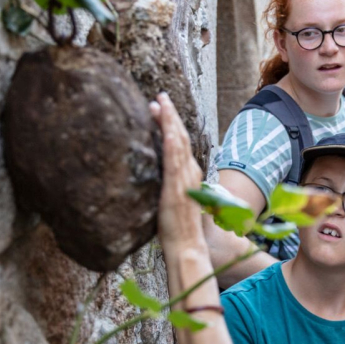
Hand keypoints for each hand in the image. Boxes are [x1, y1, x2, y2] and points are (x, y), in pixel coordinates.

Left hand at [150, 92, 204, 251]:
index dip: (171, 126)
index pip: (179, 145)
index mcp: (188, 176)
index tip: (160, 111)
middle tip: (159, 97)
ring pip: (177, 142)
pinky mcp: (176, 186)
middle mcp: (189, 173)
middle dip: (170, 116)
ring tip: (159, 103)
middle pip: (180, 138)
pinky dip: (170, 141)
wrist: (187, 246)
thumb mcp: (172, 203)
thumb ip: (168, 189)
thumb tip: (155, 182)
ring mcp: (184, 178)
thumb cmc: (179, 231)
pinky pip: (174, 158)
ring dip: (168, 121)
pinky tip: (165, 127)